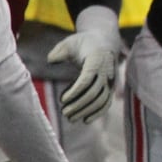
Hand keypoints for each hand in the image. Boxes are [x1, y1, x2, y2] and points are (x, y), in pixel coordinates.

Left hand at [46, 6, 120, 122]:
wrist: (104, 42)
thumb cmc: (83, 43)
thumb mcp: (70, 42)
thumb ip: (60, 51)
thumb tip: (51, 61)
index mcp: (96, 59)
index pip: (87, 78)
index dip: (75, 91)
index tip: (62, 99)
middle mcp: (106, 71)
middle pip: (94, 92)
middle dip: (79, 105)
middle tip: (64, 113)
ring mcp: (110, 80)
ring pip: (101, 100)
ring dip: (86, 111)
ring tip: (70, 118)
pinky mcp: (111, 87)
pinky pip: (107, 102)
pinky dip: (98, 112)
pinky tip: (86, 120)